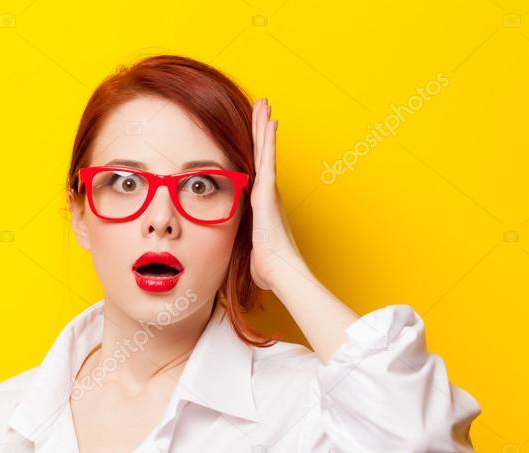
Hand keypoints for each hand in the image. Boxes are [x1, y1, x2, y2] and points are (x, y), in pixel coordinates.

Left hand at [249, 97, 306, 291]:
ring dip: (264, 127)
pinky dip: (268, 140)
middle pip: (263, 154)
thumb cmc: (268, 269)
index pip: (258, 171)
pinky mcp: (268, 193)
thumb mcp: (253, 256)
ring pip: (265, 151)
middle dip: (262, 130)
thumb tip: (250, 268)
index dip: (258, 151)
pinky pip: (267, 160)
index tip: (258, 134)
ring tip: (264, 104)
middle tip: (263, 107)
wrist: (278, 272)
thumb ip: (250, 255)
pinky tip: (269, 121)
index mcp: (264, 205)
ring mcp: (270, 192)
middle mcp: (268, 194)